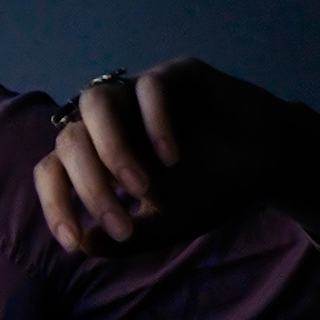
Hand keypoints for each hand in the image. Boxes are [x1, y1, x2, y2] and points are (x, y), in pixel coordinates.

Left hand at [32, 56, 319, 257]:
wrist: (266, 166)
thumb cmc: (209, 191)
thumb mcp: (166, 225)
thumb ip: (125, 238)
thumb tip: (84, 245)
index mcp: (98, 152)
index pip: (54, 169)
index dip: (55, 204)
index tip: (74, 242)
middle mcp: (112, 119)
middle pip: (70, 140)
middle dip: (90, 188)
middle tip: (121, 226)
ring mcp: (139, 93)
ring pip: (96, 102)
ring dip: (111, 149)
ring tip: (141, 188)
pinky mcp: (177, 75)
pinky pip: (150, 87)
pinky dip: (155, 123)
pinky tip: (172, 158)